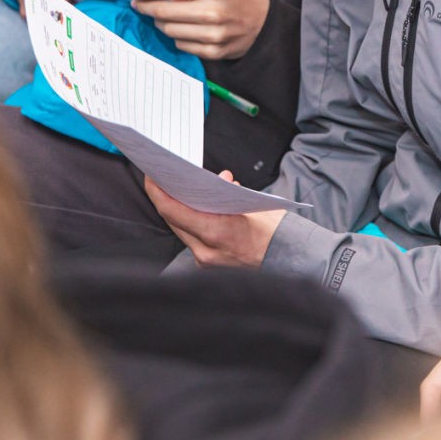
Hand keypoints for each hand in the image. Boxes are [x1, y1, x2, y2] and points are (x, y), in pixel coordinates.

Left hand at [132, 0, 270, 60]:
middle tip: (140, 5)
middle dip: (146, 7)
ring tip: (164, 18)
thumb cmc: (238, 0)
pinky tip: (183, 31)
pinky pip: (182, 45)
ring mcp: (212, 34)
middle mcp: (211, 12)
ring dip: (161, 23)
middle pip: (163, 11)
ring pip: (169, 30)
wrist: (265, 23)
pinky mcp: (214, 51)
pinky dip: (177, 37)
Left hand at [144, 173, 284, 266]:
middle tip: (162, 177)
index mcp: (217, 232)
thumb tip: (220, 180)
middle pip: (173, 219)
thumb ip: (230, 192)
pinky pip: (191, 238)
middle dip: (166, 196)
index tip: (151, 175)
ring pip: (180, 229)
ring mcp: (205, 260)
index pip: (173, 210)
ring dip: (178, 208)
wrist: (289, 260)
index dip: (157, 191)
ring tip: (179, 188)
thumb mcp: (253, 203)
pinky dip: (191, 221)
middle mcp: (206, 251)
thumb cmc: (275, 232)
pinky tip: (197, 207)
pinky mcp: (207, 264)